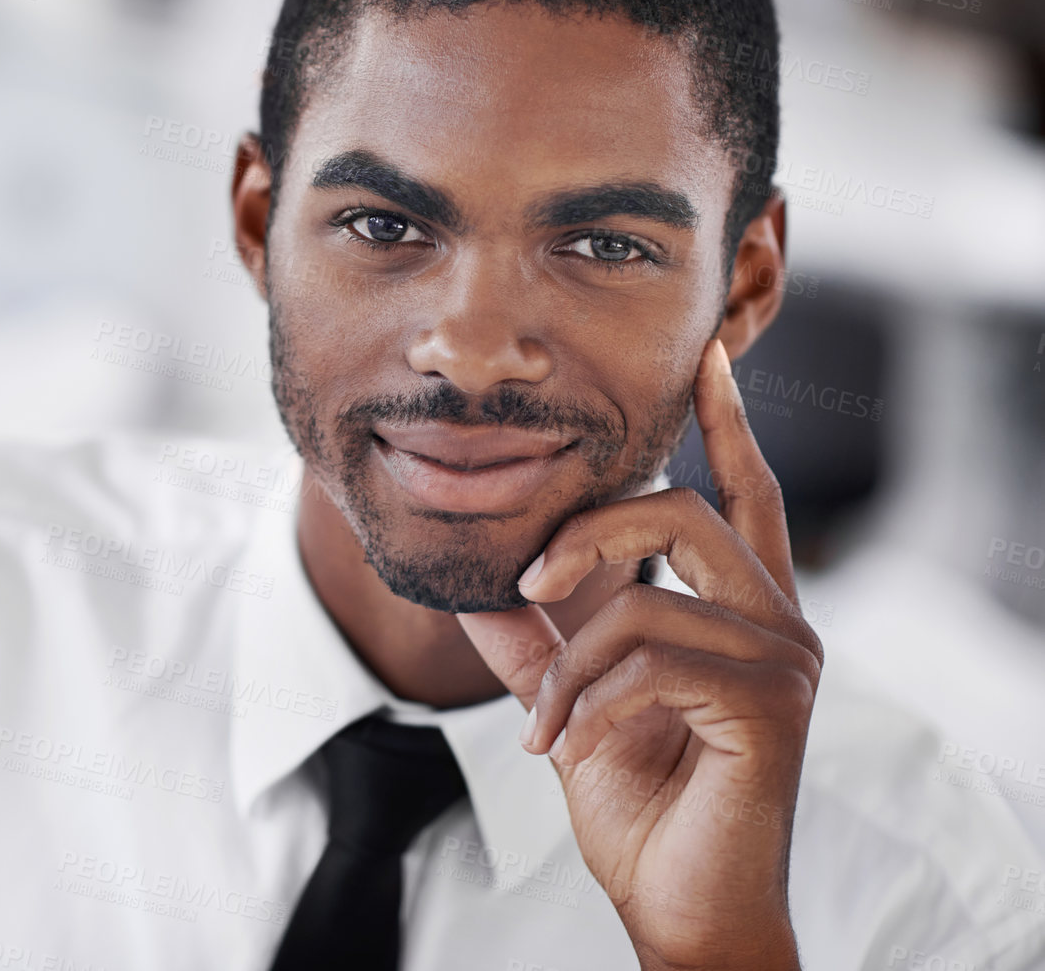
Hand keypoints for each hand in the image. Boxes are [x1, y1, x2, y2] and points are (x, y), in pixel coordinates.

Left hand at [456, 338, 822, 970]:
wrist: (677, 902)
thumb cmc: (641, 801)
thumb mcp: (572, 697)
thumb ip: (534, 636)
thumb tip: (474, 581)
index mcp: (741, 608)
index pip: (744, 492)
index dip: (726, 420)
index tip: (703, 354)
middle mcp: (778, 621)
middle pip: (683, 511)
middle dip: (586, 535)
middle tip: (526, 587)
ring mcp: (784, 660)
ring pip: (644, 599)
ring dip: (567, 667)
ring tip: (544, 726)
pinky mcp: (770, 704)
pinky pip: (645, 660)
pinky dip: (584, 708)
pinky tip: (568, 754)